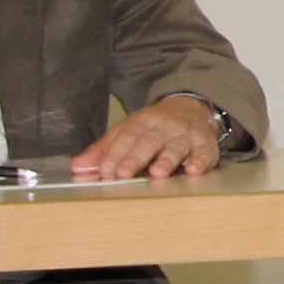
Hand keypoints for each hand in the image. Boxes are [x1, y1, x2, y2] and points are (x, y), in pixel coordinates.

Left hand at [74, 95, 224, 180]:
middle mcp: (165, 126)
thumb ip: (103, 150)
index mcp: (143, 121)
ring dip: (166, 160)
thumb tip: (77, 167)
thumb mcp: (128, 131)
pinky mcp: (206, 145)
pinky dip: (200, 161)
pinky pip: (204, 153)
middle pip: (149, 141)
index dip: (115, 153)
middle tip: (123, 174)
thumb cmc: (155, 127)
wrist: (193, 109)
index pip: (127, 136)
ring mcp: (186, 135)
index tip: (105, 170)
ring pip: (176, 147)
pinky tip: (193, 170)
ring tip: (157, 173)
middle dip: (135, 158)